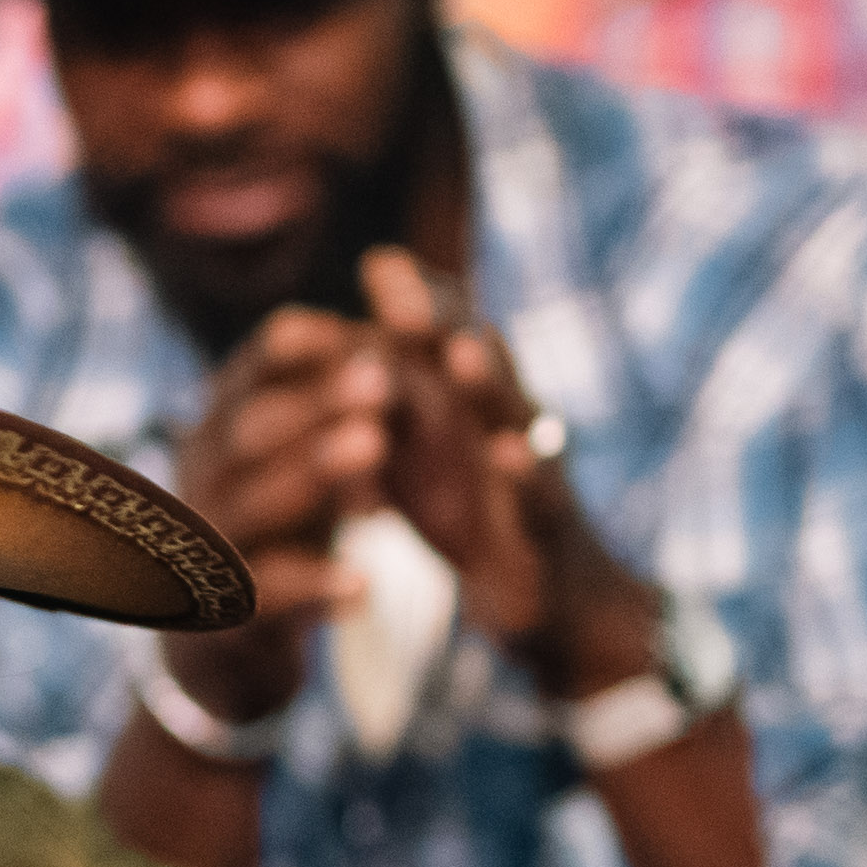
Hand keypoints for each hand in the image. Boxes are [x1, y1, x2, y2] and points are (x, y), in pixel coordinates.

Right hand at [159, 304, 392, 722]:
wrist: (225, 654)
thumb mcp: (293, 465)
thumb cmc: (275, 537)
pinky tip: (364, 586)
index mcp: (215, 439)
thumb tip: (380, 334)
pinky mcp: (223, 618)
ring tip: (372, 450)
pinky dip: (313, 587)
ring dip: (312, 475)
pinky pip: (266, 598)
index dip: (287, 353)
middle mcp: (196, 486)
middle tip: (380, 381)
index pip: (243, 380)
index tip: (342, 326)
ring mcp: (203, 553)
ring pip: (252, 506)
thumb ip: (322, 410)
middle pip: (248, 434)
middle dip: (316, 404)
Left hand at [357, 247, 651, 695]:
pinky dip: (526, 477)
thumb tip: (319, 332)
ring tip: (462, 356)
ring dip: (489, 385)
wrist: (544, 598)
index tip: (376, 268)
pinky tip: (507, 457)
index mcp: (468, 394)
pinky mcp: (546, 531)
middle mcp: (505, 417)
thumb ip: (384, 393)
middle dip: (448, 321)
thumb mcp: (418, 446)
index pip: (449, 324)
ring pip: (517, 416)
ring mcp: (534, 470)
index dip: (419, 294)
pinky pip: (541, 497)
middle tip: (403, 303)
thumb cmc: (470, 509)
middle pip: (485, 351)